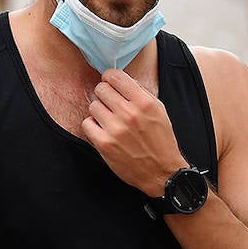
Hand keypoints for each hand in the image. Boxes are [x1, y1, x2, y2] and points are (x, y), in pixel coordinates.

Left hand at [83, 68, 187, 196]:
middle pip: (101, 89)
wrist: (161, 172)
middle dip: (104, 94)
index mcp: (144, 102)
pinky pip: (87, 123)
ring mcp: (115, 129)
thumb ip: (140, 93)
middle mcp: (129, 113)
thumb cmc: (160, 141)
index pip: (115, 76)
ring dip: (99, 111)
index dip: (110, 78)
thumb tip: (120, 80)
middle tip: (110, 104)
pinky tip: (103, 130)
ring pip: (93, 105)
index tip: (110, 83)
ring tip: (109, 120)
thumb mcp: (159, 111)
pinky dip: (93, 126)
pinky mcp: (104, 143)